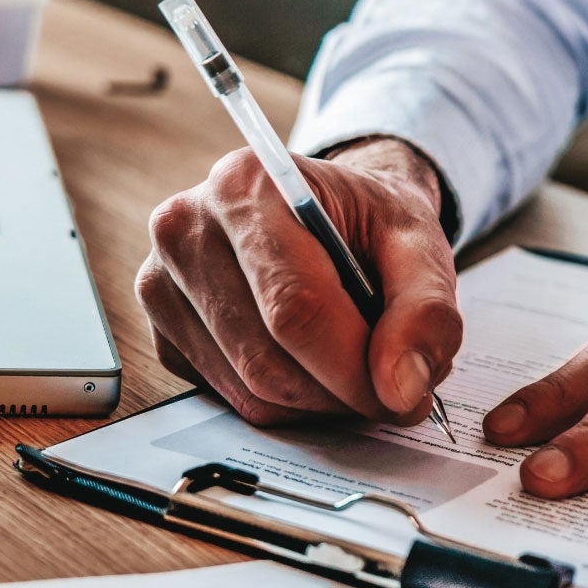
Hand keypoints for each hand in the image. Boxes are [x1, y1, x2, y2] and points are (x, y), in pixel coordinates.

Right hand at [137, 136, 462, 426]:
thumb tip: (402, 389)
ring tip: (352, 366)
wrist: (323, 210)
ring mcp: (162, 284)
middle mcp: (186, 229)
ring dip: (315, 403)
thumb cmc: (364, 219)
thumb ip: (425, 309)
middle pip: (266, 360)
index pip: (294, 307)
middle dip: (339, 393)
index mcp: (245, 185)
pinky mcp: (163, 332)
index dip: (354, 369)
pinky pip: (229, 398)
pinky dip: (283, 402)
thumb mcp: (418, 240)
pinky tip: (308, 363)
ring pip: (248, 390)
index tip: (403, 397)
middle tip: (389, 389)